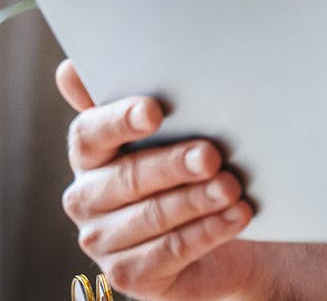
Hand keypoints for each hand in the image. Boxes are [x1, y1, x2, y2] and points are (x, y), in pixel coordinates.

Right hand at [56, 60, 266, 300]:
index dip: (120, 121)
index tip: (156, 110)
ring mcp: (105, 240)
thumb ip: (142, 94)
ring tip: (233, 187)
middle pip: (127, 177)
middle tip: (213, 155)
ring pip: (152, 216)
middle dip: (173, 164)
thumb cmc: (196, 164)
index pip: (91, 133)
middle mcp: (88, 196)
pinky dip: (207, 232)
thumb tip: (75, 67)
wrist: (227, 228)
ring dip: (196, 201)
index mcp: (91, 153)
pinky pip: (169, 252)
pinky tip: (237, 215)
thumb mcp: (180, 126)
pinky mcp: (130, 275)